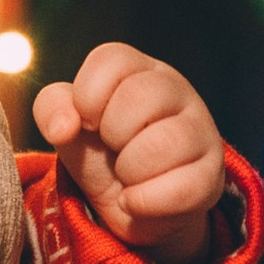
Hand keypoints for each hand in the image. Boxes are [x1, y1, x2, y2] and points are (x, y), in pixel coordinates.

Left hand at [32, 43, 224, 263]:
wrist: (130, 204)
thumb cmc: (100, 151)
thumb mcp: (68, 126)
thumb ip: (52, 109)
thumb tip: (65, 126)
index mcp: (139, 70)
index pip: (111, 59)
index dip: (87, 96)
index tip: (88, 121)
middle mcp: (176, 91)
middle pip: (139, 97)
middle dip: (111, 133)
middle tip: (114, 147)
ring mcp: (201, 131)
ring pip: (163, 143)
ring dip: (129, 169)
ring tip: (127, 174)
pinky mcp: (212, 175)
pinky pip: (180, 188)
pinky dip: (143, 201)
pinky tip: (135, 199)